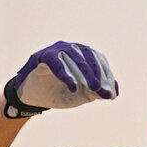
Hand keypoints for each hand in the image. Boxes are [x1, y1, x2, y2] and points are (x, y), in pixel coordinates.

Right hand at [3, 41, 117, 118]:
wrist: (33, 97)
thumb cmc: (58, 92)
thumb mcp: (81, 95)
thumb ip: (96, 92)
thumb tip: (114, 92)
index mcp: (82, 55)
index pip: (98, 60)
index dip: (107, 76)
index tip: (112, 93)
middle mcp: (71, 48)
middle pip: (89, 56)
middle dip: (99, 75)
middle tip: (103, 92)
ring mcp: (57, 50)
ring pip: (75, 57)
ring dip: (86, 74)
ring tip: (93, 89)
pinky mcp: (43, 57)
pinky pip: (56, 63)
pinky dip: (66, 75)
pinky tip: (73, 87)